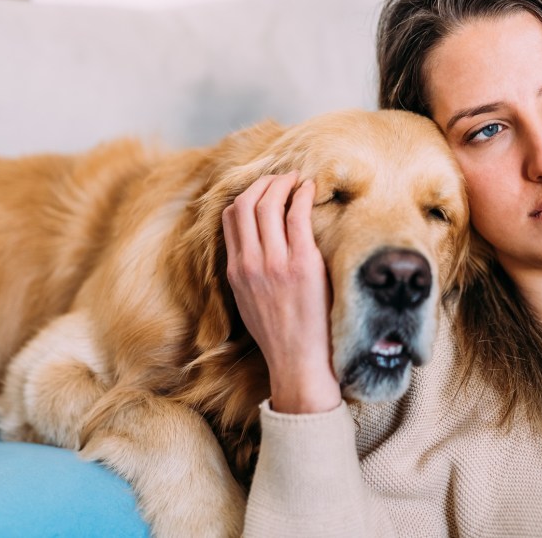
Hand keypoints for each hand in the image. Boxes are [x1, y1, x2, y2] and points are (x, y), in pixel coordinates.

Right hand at [222, 173, 340, 413]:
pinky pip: (298, 216)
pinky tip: (311, 189)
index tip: (264, 189)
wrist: (298, 362)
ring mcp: (275, 263)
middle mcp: (250, 263)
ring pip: (269, 204)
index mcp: (235, 271)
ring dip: (283, 184)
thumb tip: (253, 245)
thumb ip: (246, 272)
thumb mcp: (248, 302)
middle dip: (264, 183)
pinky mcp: (302, 264)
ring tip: (297, 180)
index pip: (230, 218)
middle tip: (282, 178)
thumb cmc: (280, 334)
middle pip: (246, 204)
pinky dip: (303, 195)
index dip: (246, 194)